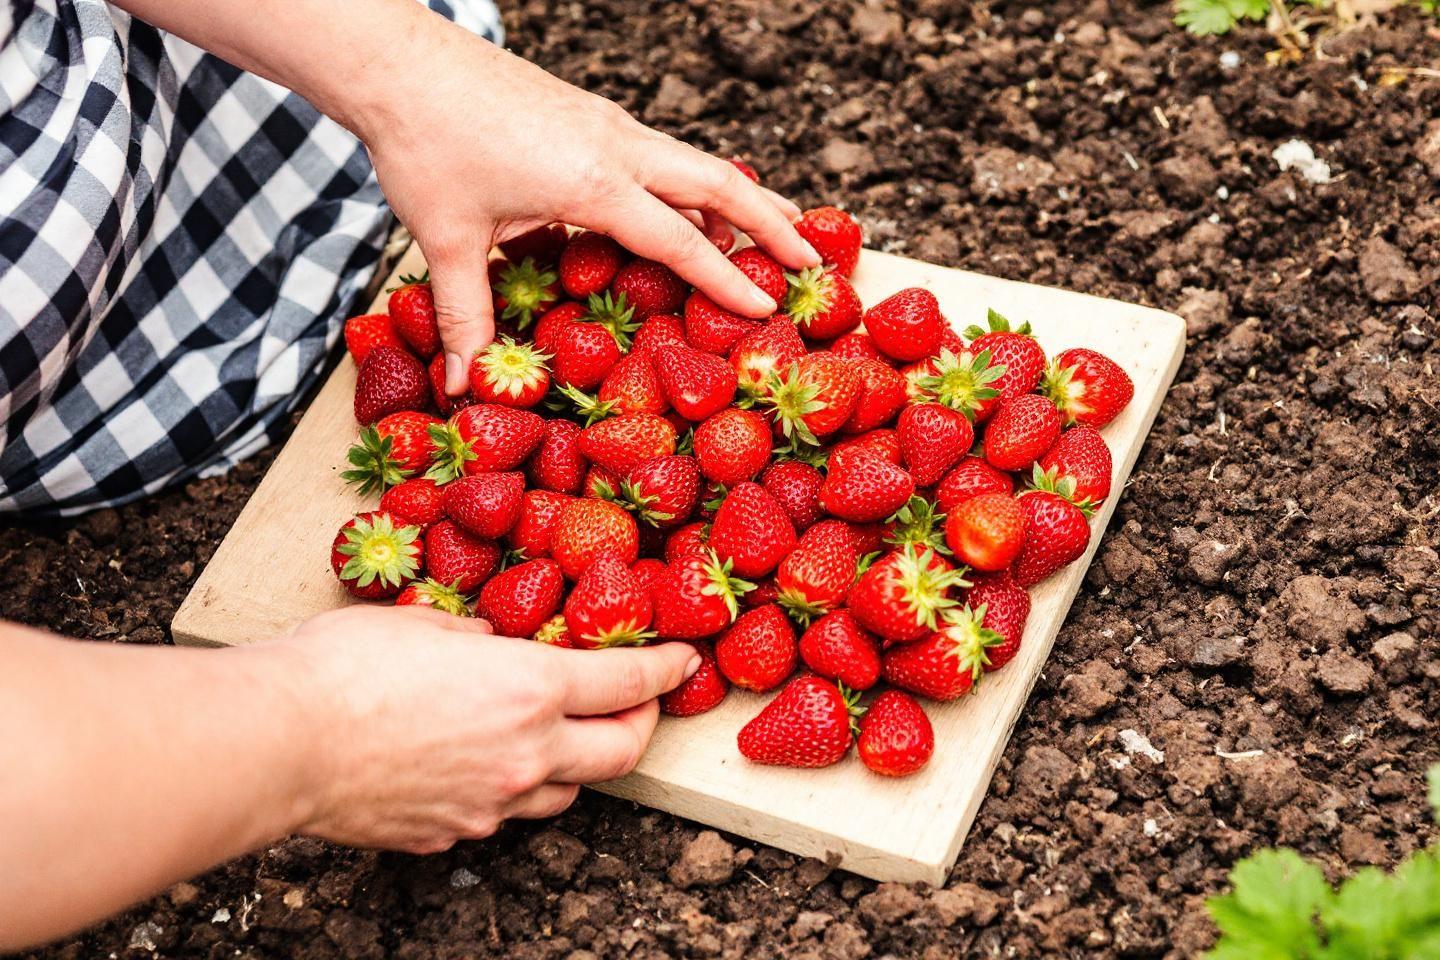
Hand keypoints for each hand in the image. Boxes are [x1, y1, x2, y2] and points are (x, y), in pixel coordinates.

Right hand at [282, 605, 698, 853]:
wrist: (278, 743)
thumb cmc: (343, 670)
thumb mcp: (426, 623)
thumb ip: (479, 638)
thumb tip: (491, 646)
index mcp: (530, 689)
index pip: (628, 681)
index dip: (665, 668)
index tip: (682, 661)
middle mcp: (526, 753)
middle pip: (621, 753)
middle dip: (641, 727)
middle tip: (637, 705)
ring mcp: (492, 804)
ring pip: (567, 792)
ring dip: (577, 762)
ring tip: (560, 735)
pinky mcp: (452, 835)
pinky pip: (502, 815)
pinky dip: (511, 790)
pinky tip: (484, 765)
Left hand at [356, 12, 821, 391]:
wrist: (397, 62)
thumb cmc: (424, 144)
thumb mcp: (445, 242)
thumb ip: (468, 317)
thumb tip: (466, 386)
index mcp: (592, 181)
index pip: (683, 239)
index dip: (729, 280)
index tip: (770, 310)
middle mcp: (614, 144)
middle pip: (720, 182)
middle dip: (771, 223)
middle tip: (812, 260)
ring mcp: (606, 122)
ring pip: (696, 160)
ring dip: (741, 195)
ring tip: (779, 227)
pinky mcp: (589, 113)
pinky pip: (663, 151)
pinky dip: (696, 180)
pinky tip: (694, 200)